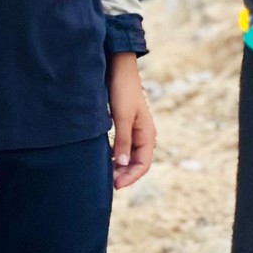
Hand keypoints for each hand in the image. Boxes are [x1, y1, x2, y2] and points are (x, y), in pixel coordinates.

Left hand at [108, 53, 155, 190]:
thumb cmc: (123, 91)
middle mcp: (143, 135)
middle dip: (124, 174)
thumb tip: (122, 165)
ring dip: (119, 166)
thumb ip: (123, 141)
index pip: (143, 164)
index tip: (115, 185)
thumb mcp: (122, 117)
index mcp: (147, 134)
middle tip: (107, 182)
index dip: (130, 177)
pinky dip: (115, 155)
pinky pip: (123, 146)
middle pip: (136, 162)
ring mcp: (135, 130)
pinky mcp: (125, 125)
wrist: (119, 68)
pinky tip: (104, 158)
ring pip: (129, 156)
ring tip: (105, 173)